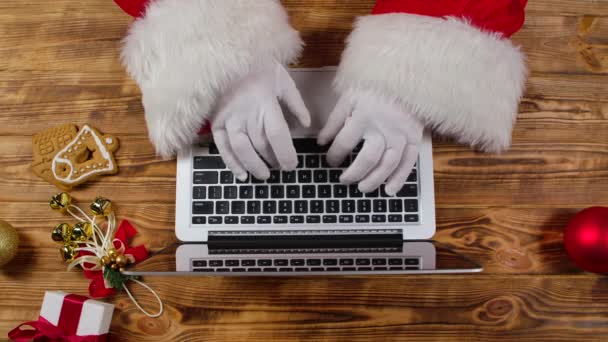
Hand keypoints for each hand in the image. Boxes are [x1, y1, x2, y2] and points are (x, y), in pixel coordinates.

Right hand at [210, 62, 309, 180]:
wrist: (226, 55)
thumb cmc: (258, 67)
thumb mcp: (282, 79)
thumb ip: (296, 103)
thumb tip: (306, 124)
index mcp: (265, 102)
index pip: (277, 134)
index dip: (285, 153)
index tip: (292, 165)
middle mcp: (246, 112)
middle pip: (261, 144)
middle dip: (273, 160)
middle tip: (281, 168)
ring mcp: (229, 118)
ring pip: (242, 149)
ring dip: (254, 165)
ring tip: (265, 175)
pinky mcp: (216, 122)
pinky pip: (222, 147)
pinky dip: (231, 163)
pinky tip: (242, 175)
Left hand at [318, 90, 422, 194]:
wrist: (404, 79)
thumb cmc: (373, 89)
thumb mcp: (348, 99)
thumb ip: (334, 122)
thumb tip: (321, 142)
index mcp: (363, 116)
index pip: (344, 143)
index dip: (334, 156)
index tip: (330, 161)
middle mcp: (383, 127)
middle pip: (368, 158)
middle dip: (354, 173)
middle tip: (344, 180)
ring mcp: (401, 134)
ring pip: (388, 164)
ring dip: (375, 180)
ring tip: (362, 188)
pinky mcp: (414, 138)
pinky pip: (408, 162)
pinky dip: (399, 179)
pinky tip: (389, 190)